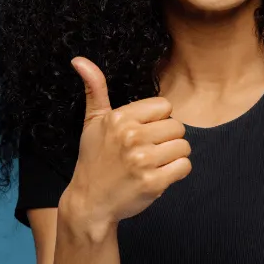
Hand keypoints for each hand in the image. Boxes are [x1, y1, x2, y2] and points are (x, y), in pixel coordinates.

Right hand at [64, 56, 191, 225]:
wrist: (90, 203)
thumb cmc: (94, 160)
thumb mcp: (92, 123)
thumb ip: (94, 90)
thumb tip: (79, 60)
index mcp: (120, 118)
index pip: (165, 107)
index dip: (157, 121)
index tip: (142, 134)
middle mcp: (131, 136)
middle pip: (177, 126)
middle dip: (166, 140)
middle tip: (146, 153)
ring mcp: (143, 160)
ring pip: (184, 146)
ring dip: (172, 157)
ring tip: (152, 164)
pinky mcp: (153, 182)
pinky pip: (184, 166)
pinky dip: (176, 173)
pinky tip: (157, 176)